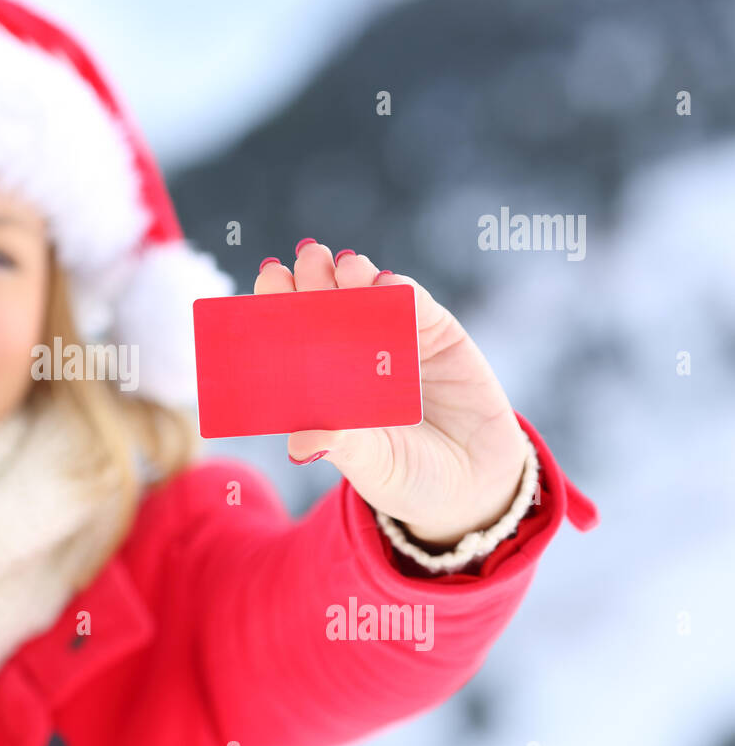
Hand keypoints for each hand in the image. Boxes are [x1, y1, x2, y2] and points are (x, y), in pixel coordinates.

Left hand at [255, 240, 528, 546]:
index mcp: (322, 382)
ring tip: (343, 268)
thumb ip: (343, 447)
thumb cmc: (408, 478)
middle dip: (311, 279)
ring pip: (365, 295)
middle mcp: (352, 353)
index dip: (278, 309)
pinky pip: (413, 303)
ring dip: (351, 275)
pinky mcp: (435, 332)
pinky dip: (398, 289)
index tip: (269, 285)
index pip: (292, 337)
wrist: (476, 484)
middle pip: (324, 305)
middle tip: (305, 261)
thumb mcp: (374, 466)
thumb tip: (301, 443)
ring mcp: (393, 338)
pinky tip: (383, 283)